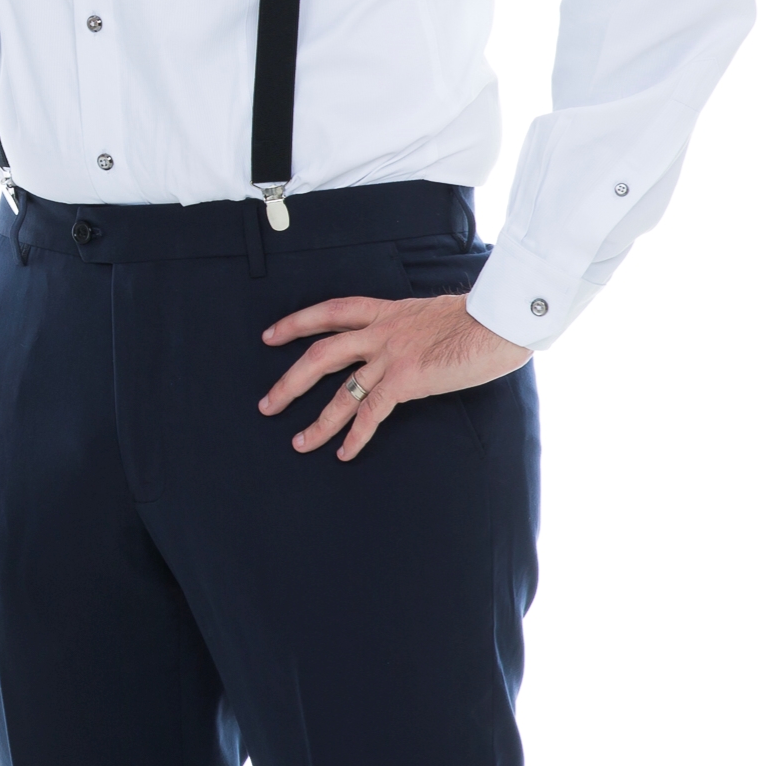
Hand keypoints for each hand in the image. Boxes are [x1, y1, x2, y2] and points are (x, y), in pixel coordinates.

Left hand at [258, 293, 530, 461]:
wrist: (499, 318)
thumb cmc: (478, 317)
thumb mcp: (432, 314)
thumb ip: (411, 328)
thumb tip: (410, 340)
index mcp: (385, 312)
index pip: (330, 313)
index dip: (296, 322)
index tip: (270, 335)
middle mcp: (381, 332)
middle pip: (320, 354)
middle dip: (290, 381)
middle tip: (267, 403)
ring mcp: (392, 356)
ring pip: (340, 391)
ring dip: (318, 420)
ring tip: (298, 442)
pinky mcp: (408, 379)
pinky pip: (372, 411)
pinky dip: (356, 434)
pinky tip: (344, 453)